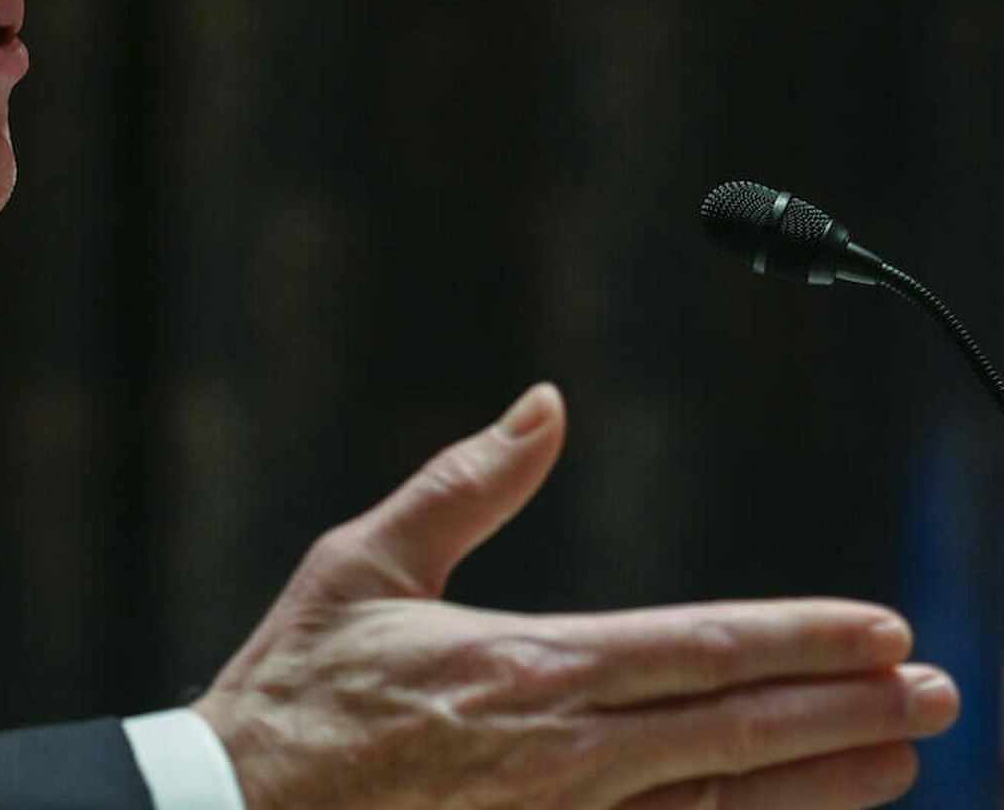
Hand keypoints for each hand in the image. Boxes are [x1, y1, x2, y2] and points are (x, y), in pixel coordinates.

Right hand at [191, 384, 957, 809]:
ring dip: (821, 780)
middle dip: (846, 709)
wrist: (240, 809)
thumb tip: (544, 404)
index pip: (700, 648)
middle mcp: (564, 753)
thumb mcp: (362, 560)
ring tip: (899, 759)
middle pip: (736, 729)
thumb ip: (466, 482)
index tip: (884, 629)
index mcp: (526, 666)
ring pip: (721, 800)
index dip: (802, 638)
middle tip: (938, 693)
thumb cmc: (296, 685)